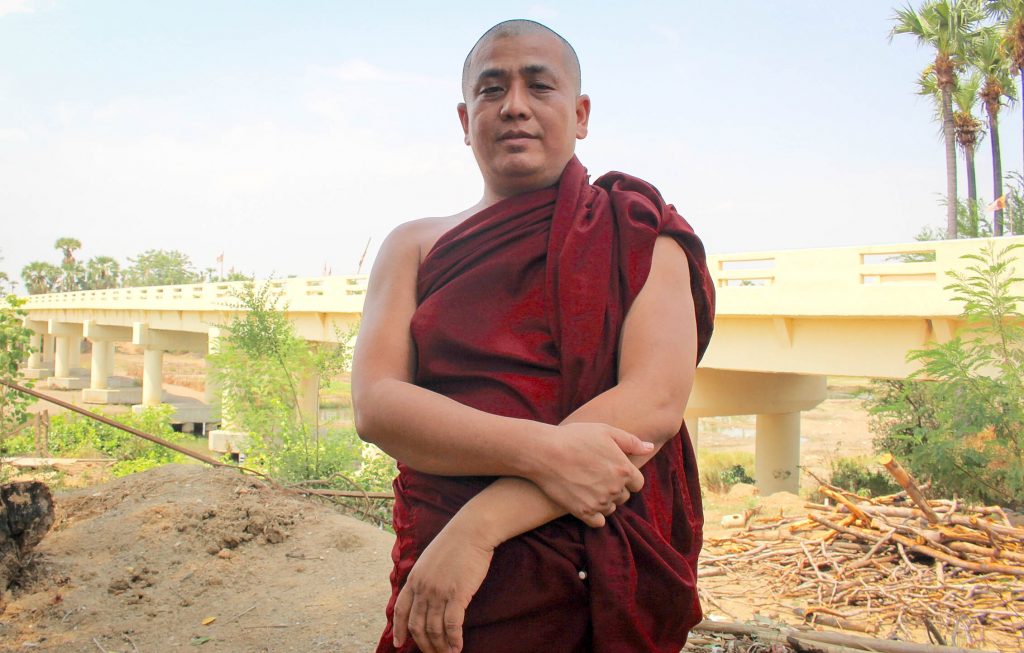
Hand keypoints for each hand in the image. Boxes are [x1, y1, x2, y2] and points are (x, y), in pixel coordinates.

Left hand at [393, 520, 494, 652]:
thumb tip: (424, 595)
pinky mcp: (457, 594)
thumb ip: (424, 578)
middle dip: (424, 645)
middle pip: (417, 626)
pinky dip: (454, 640)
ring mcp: (439, 592)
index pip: (400, 610)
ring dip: (440, 646)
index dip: (399, 630)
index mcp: (413, 579)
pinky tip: (458, 648)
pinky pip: (452, 625)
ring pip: (434, 629)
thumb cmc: (455, 543)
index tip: (399, 644)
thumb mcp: (429, 560)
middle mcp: (423, 588)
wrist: (471, 531)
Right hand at [529, 422, 650, 526]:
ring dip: (604, 500)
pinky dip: (594, 514)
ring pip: (611, 508)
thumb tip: (650, 447)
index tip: (612, 470)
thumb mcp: (605, 431)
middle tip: (597, 475)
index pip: (638, 483)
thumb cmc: (575, 437)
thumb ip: (631, 441)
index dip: (627, 477)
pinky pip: (598, 522)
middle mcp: (615, 489)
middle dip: (615, 488)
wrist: (544, 452)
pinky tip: (584, 500)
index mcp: (624, 470)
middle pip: (624, 496)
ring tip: (588, 485)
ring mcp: (599, 502)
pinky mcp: (583, 512)